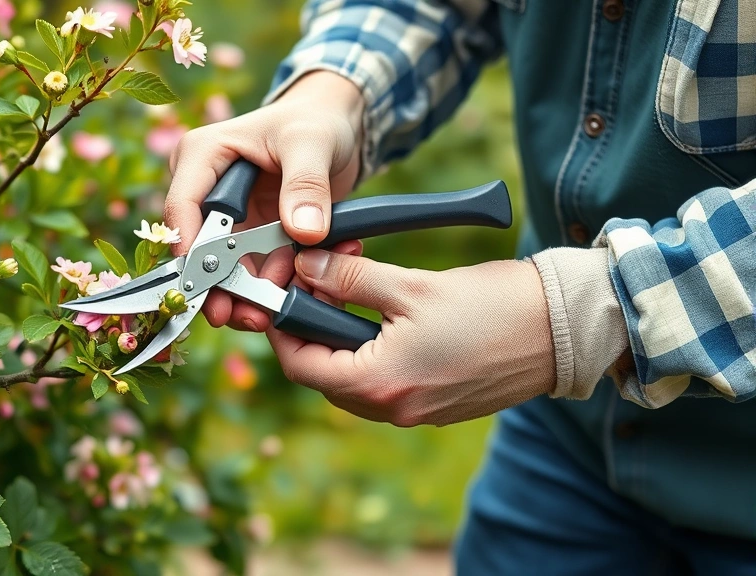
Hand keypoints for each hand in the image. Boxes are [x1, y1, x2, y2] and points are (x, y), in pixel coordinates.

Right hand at [164, 71, 364, 331]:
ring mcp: (225, 217)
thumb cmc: (316, 122)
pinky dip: (274, 285)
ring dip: (251, 293)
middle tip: (244, 316)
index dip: (190, 248)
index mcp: (202, 155)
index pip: (182, 206)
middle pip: (198, 248)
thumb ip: (306, 185)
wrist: (335, 128)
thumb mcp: (312, 144)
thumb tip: (304, 232)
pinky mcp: (247, 237)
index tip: (207, 283)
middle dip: (221, 286)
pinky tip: (297, 292)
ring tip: (278, 310)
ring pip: (225, 268)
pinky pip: (253, 271)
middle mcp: (204, 189)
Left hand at [268, 251, 556, 426]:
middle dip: (313, 330)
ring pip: (354, 382)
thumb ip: (350, 278)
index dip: (283, 328)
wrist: (563, 330)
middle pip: (324, 376)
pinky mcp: (438, 406)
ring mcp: (418, 412)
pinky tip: (385, 318)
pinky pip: (386, 385)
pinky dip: (373, 353)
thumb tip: (308, 266)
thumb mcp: (411, 286)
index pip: (301, 365)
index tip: (284, 294)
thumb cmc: (492, 306)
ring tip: (354, 293)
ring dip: (343, 341)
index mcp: (381, 383)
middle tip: (321, 285)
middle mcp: (395, 409)